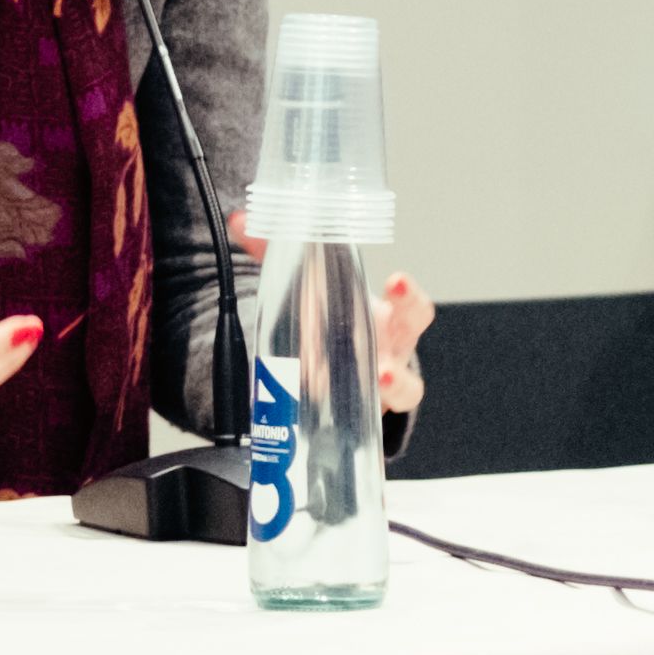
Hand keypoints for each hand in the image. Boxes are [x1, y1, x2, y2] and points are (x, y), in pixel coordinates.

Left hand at [238, 221, 433, 419]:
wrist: (340, 368)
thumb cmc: (335, 323)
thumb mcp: (309, 291)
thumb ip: (273, 254)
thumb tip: (239, 219)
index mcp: (385, 317)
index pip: (410, 304)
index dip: (408, 293)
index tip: (396, 280)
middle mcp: (393, 349)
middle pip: (413, 340)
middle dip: (404, 338)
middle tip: (390, 339)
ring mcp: (384, 386)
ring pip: (406, 388)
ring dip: (395, 384)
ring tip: (382, 379)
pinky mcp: (367, 416)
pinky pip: (373, 424)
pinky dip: (365, 430)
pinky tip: (353, 435)